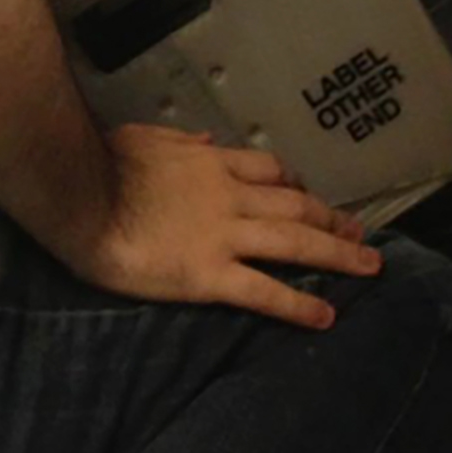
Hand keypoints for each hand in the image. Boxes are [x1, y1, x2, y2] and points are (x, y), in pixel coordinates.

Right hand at [68, 123, 379, 329]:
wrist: (82, 194)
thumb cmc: (102, 163)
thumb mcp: (145, 137)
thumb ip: (181, 140)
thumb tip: (209, 136)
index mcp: (211, 162)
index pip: (268, 170)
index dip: (295, 185)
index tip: (310, 196)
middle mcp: (229, 196)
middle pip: (295, 205)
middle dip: (333, 218)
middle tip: (361, 234)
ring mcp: (224, 235)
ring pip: (294, 243)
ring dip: (337, 254)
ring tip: (369, 266)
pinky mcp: (209, 275)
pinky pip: (264, 290)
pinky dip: (298, 304)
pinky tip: (326, 316)